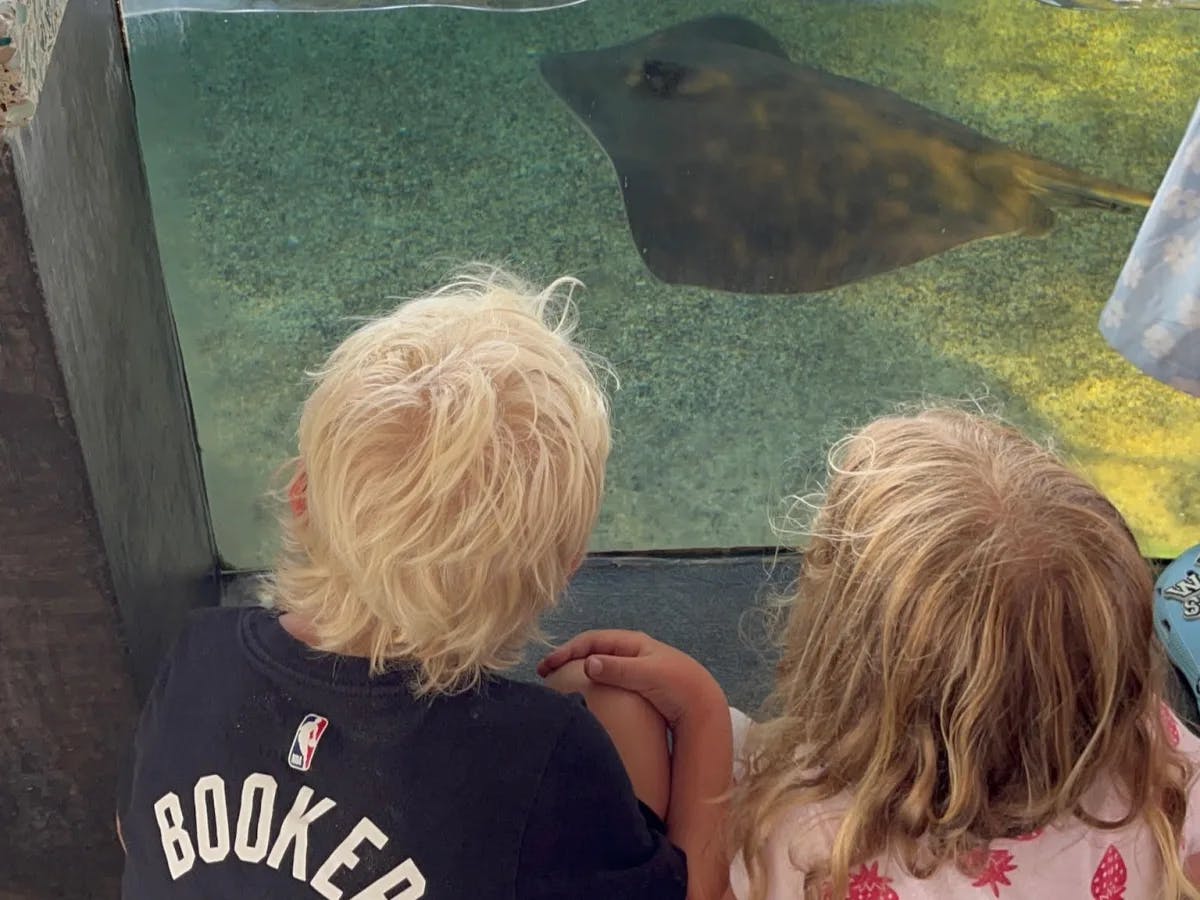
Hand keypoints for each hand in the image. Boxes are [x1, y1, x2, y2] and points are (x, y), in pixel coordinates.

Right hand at [537, 629, 724, 727]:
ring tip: (556, 685)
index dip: (566, 651)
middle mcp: (629, 652)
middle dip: (566, 660)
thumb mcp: (647, 675)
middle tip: (543, 674)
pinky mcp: (633, 686)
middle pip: (590, 651)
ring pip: (596, 666)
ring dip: (575, 672)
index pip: (590, 641)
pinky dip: (588, 684)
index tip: (546, 667)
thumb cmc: (678, 685)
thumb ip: (618, 669)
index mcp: (631, 643)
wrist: (703, 704)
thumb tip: (586, 663)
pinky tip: (580, 696)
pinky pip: (605, 680)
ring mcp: (631, 669)